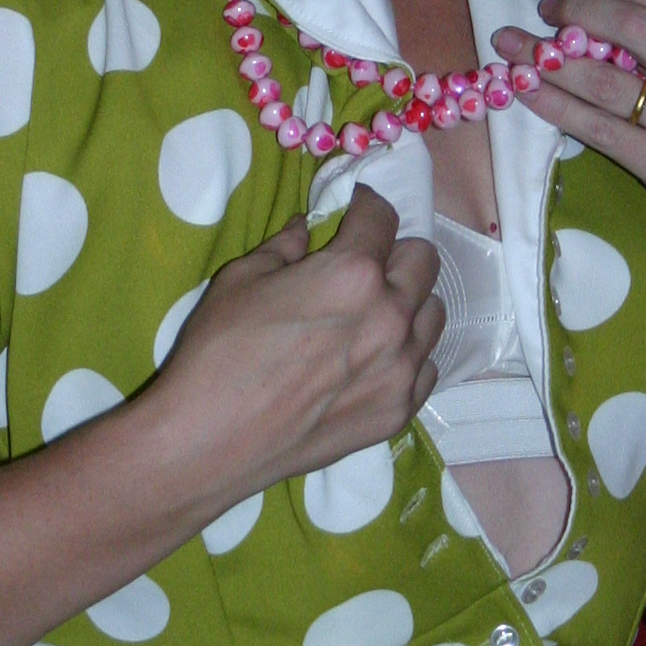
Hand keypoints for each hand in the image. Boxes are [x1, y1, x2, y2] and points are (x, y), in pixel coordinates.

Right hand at [154, 187, 444, 507]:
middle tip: (365, 262)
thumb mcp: (241, 280)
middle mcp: (392, 317)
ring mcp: (402, 369)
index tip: (358, 209)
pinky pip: (425, 368)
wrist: (212, 440)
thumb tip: (304, 228)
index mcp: (354, 273)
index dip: (368, 205)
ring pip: (433, 314)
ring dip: (408, 302)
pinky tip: (374, 359)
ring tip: (374, 312)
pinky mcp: (399, 411)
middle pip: (424, 260)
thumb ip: (284, 247)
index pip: (383, 218)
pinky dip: (406, 355)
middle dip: (396, 251)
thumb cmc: (219, 352)